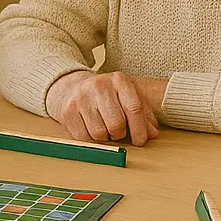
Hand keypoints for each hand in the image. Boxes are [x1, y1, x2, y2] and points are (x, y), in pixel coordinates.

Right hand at [44, 71, 164, 145]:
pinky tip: (92, 129)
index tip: (140, 140)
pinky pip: (84, 137)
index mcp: (119, 80)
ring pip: (99, 133)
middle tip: (118, 132)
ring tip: (104, 128)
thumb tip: (152, 134)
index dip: (139, 129)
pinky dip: (91, 139)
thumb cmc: (108, 96)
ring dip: (105, 137)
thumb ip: (144, 115)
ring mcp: (81, 97)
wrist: (74, 87)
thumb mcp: (129, 98)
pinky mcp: (67, 111)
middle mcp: (99, 85)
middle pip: (116, 124)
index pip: (134, 108)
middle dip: (120, 134)